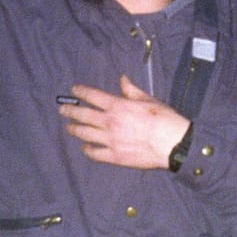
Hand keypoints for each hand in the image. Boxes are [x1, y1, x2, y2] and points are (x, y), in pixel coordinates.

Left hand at [58, 76, 190, 169]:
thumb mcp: (148, 100)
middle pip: (83, 115)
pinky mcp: (114, 156)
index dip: (81, 92)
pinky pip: (95, 153)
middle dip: (70, 111)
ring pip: (85, 134)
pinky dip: (87, 150)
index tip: (74, 90)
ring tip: (70, 128)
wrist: (173, 144)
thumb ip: (131, 91)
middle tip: (63, 110)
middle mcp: (110, 122)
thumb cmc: (164, 119)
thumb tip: (122, 80)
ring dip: (75, 129)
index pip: (93, 96)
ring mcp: (110, 140)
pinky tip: (85, 147)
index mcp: (118, 106)